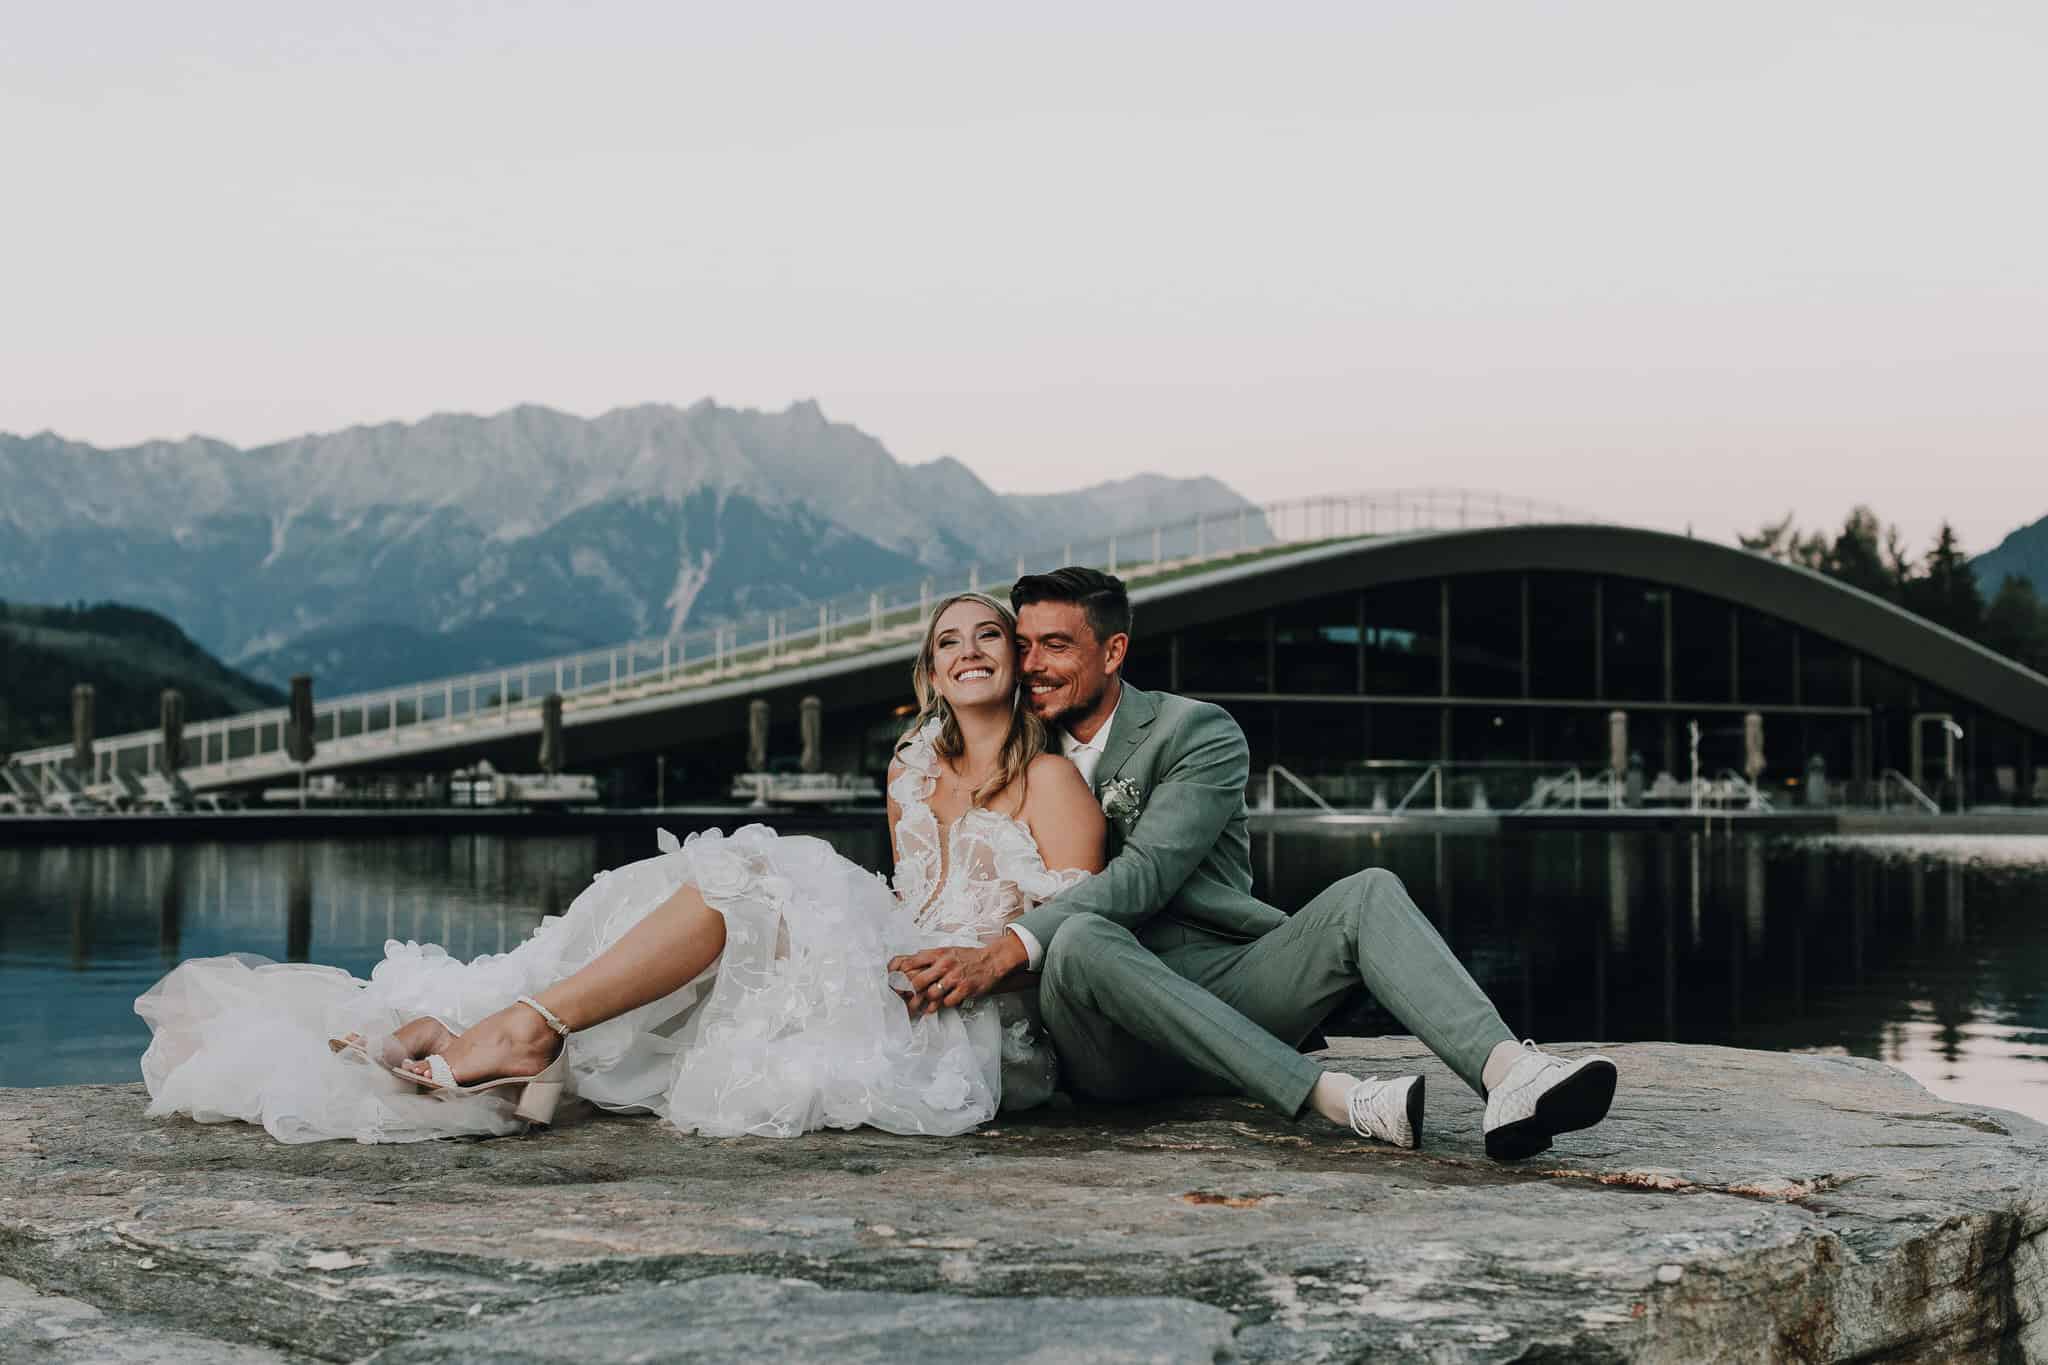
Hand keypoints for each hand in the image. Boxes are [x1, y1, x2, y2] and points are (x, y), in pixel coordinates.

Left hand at [888, 936, 1026, 1014]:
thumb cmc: (967, 957)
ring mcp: (955, 976)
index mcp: (938, 953)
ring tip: (928, 1003)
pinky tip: (946, 1001)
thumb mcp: (947, 951)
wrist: (991, 960)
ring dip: (929, 1000)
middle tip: (909, 999)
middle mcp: (945, 964)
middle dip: (911, 992)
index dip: (900, 974)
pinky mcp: (965, 988)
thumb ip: (929, 958)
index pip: (912, 962)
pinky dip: (944, 1004)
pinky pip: (947, 1002)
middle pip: (918, 981)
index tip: (895, 983)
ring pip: (932, 993)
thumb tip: (907, 965)